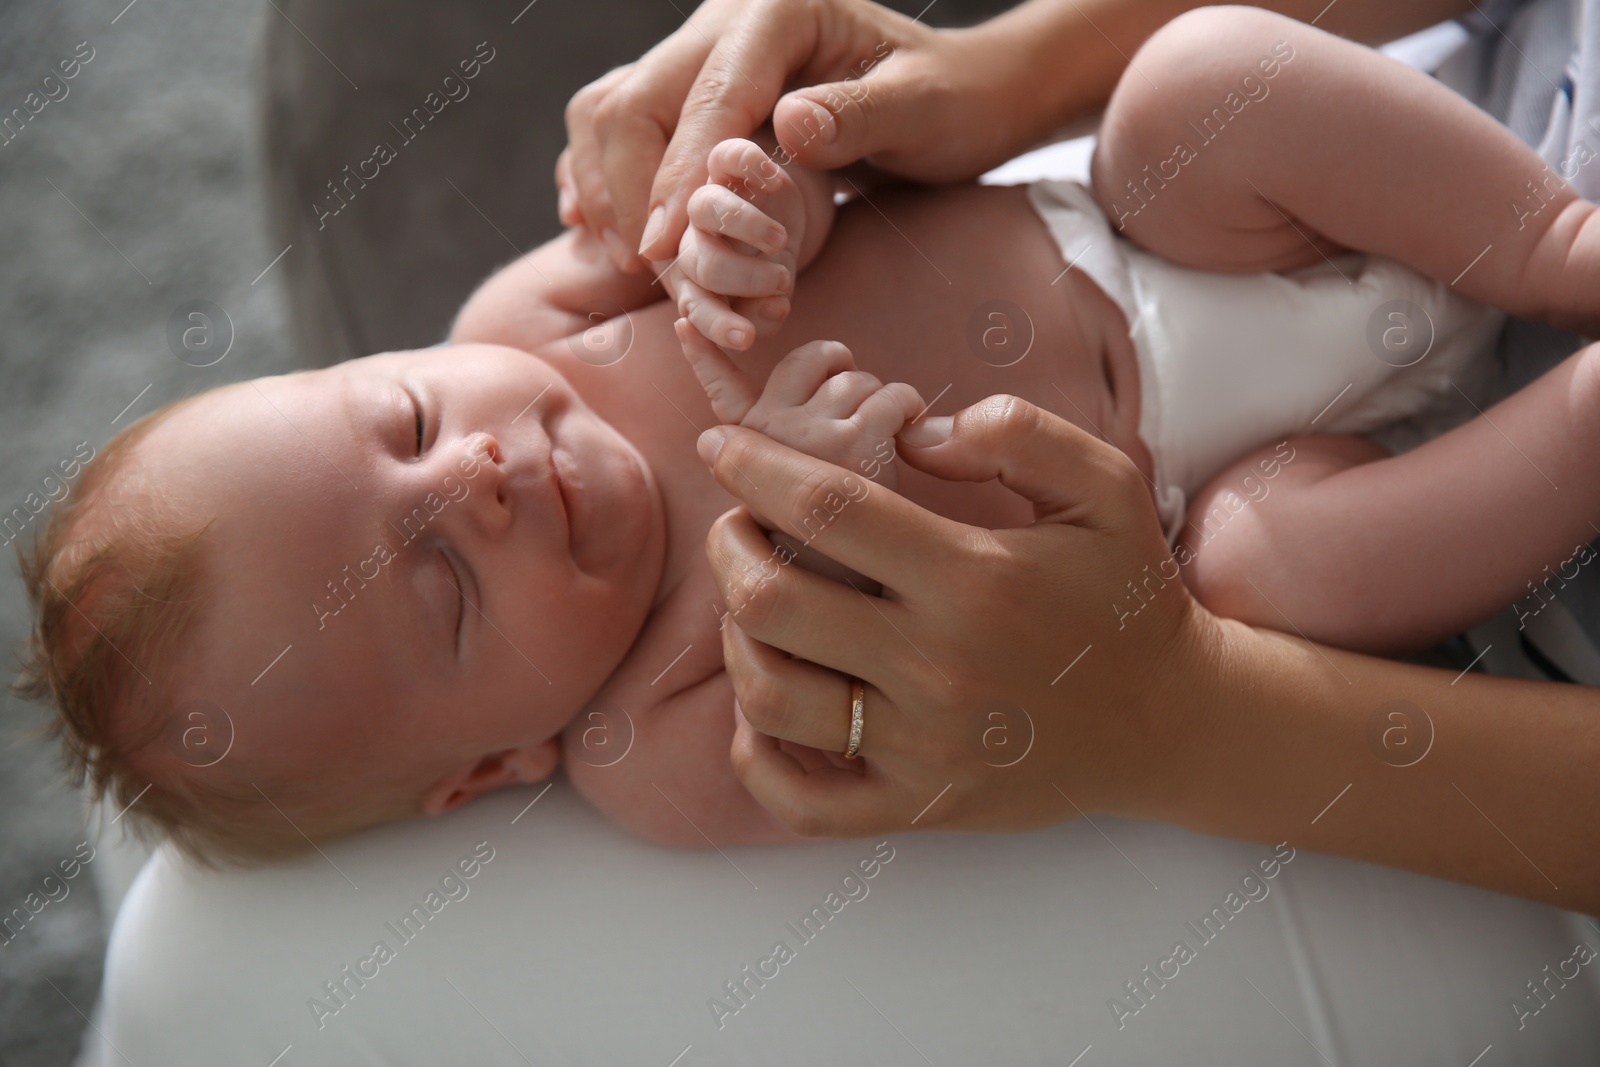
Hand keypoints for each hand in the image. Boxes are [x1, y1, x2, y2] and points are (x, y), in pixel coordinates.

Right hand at [558, 0, 1038, 268]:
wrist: (955, 91)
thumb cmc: (950, 102)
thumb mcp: (924, 111)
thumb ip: (860, 116)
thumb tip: (789, 124)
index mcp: (779, 10)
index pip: (709, 98)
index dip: (676, 177)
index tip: (660, 247)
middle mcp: (727, 22)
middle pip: (634, 99)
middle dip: (628, 188)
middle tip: (649, 265)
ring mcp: (705, 53)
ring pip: (612, 110)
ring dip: (607, 186)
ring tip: (635, 258)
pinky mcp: (697, 89)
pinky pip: (624, 127)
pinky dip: (608, 179)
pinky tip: (611, 231)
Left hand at [665, 138, 806, 350]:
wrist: (786, 204)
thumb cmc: (774, 258)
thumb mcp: (772, 292)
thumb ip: (765, 311)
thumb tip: (771, 314)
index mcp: (695, 278)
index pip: (692, 305)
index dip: (714, 324)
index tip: (747, 338)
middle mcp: (691, 236)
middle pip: (696, 261)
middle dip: (739, 279)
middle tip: (780, 282)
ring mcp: (707, 194)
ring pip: (705, 208)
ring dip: (747, 228)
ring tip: (781, 242)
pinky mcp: (725, 158)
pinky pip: (726, 155)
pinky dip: (750, 166)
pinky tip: (773, 181)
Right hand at [683, 334, 924, 587]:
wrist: (852, 599)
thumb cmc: (825, 543)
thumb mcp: (778, 493)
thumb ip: (749, 440)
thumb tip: (704, 391)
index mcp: (743, 443)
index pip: (718, 384)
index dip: (703, 351)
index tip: (685, 323)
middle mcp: (766, 433)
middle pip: (815, 359)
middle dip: (849, 376)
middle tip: (861, 418)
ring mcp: (807, 438)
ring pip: (860, 378)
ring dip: (884, 400)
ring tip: (886, 439)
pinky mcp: (856, 448)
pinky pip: (893, 398)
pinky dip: (909, 408)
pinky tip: (907, 434)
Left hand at [697, 393, 1214, 835]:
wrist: (1173, 723)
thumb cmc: (1127, 598)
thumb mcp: (1107, 486)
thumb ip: (1020, 433)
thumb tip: (914, 432)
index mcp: (975, 578)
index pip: (828, 508)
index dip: (755, 467)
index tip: (722, 444)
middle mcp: (938, 665)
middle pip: (772, 602)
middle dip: (728, 546)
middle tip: (735, 524)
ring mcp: (923, 748)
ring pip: (770, 697)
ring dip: (735, 639)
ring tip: (749, 605)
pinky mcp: (920, 807)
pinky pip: (801, 802)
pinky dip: (755, 758)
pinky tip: (761, 710)